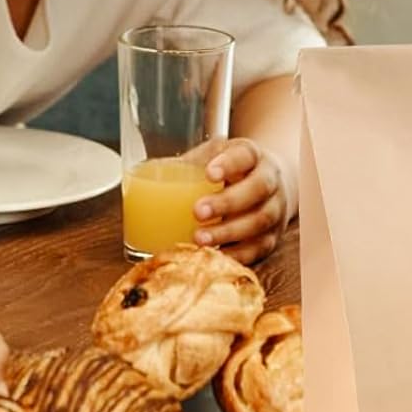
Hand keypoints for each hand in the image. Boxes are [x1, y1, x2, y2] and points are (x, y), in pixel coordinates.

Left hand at [193, 138, 288, 265]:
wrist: (269, 185)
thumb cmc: (232, 171)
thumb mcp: (213, 157)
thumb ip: (188, 165)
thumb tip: (137, 179)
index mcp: (252, 156)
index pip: (246, 154)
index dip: (230, 164)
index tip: (209, 173)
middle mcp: (269, 181)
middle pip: (257, 189)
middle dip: (228, 202)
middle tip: (198, 211)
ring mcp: (274, 211)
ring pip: (259, 222)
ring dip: (229, 233)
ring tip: (200, 239)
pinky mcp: (271, 238)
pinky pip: (258, 249)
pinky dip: (237, 255)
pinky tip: (215, 257)